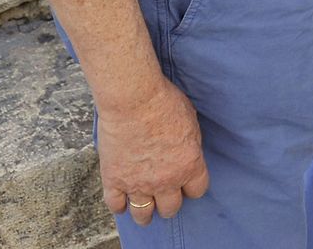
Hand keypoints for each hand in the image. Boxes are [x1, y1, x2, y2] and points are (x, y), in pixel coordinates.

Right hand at [96, 76, 210, 222]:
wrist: (133, 98)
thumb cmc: (163, 101)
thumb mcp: (191, 121)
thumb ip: (190, 144)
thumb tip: (187, 153)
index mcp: (189, 166)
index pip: (197, 191)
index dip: (192, 186)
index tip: (186, 182)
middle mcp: (166, 180)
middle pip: (171, 208)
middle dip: (169, 202)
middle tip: (164, 194)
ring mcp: (139, 183)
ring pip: (143, 214)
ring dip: (145, 213)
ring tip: (144, 208)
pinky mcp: (114, 179)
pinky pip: (115, 205)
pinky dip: (119, 205)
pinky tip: (121, 200)